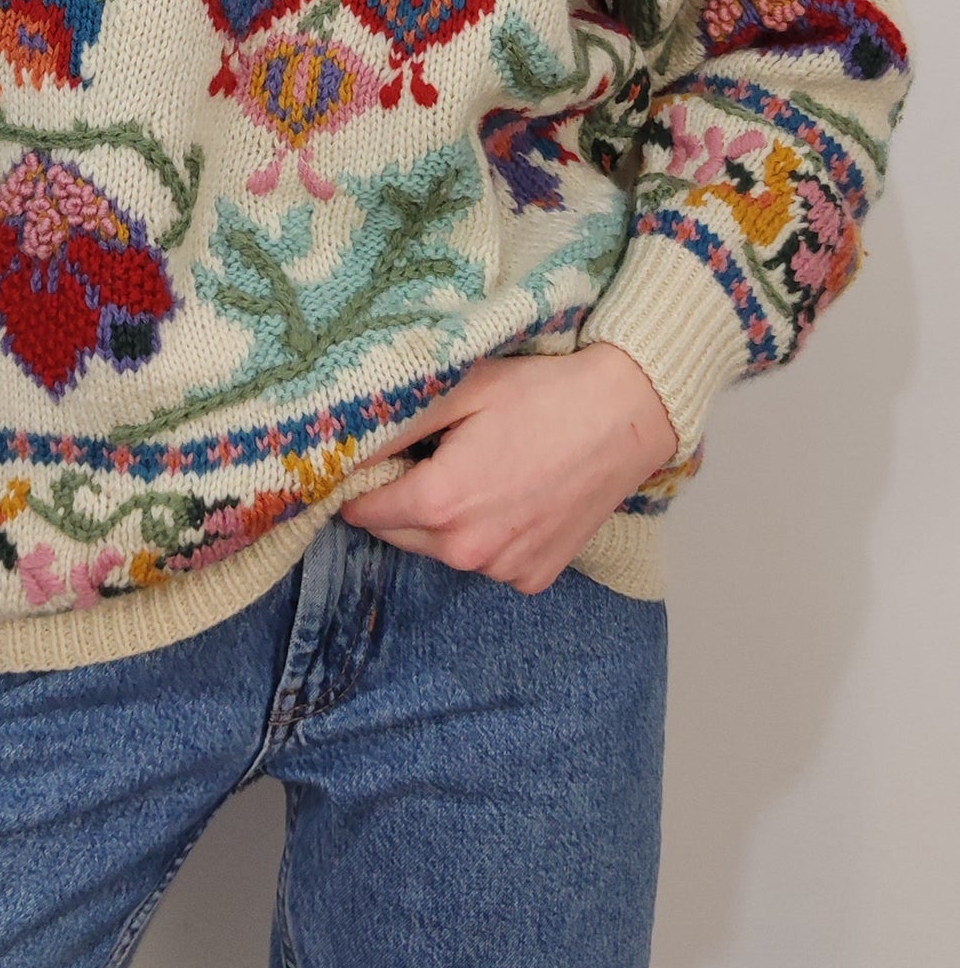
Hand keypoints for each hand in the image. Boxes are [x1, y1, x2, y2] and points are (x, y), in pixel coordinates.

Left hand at [339, 343, 678, 593]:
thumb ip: (393, 422)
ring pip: (441, 550)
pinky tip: (511, 495)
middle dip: (400, 500)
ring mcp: (504, 569)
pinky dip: (487, 535)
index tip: (375, 457)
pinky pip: (487, 561)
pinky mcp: (534, 577)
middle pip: (398, 534)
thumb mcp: (460, 389)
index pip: (362, 510)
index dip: (361, 481)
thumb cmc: (543, 395)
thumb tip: (342, 445)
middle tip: (432, 454)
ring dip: (443, 520)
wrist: (626, 416)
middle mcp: (467, 550)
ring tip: (479, 469)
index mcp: (440, 503)